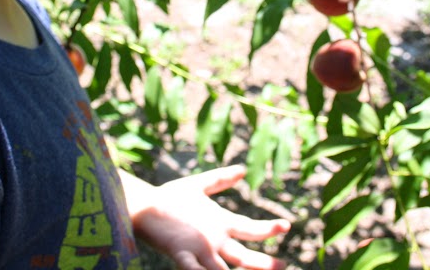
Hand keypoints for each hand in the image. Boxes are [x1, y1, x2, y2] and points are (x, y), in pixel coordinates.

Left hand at [122, 165, 290, 269]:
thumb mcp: (198, 186)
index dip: (269, 229)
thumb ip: (220, 179)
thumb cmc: (169, 198)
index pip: (250, 229)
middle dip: (263, 262)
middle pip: (242, 255)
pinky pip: (191, 268)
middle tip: (283, 265)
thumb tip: (243, 169)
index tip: (287, 224)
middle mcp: (213, 241)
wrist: (142, 206)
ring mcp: (198, 249)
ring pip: (222, 268)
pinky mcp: (179, 252)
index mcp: (220, 225)